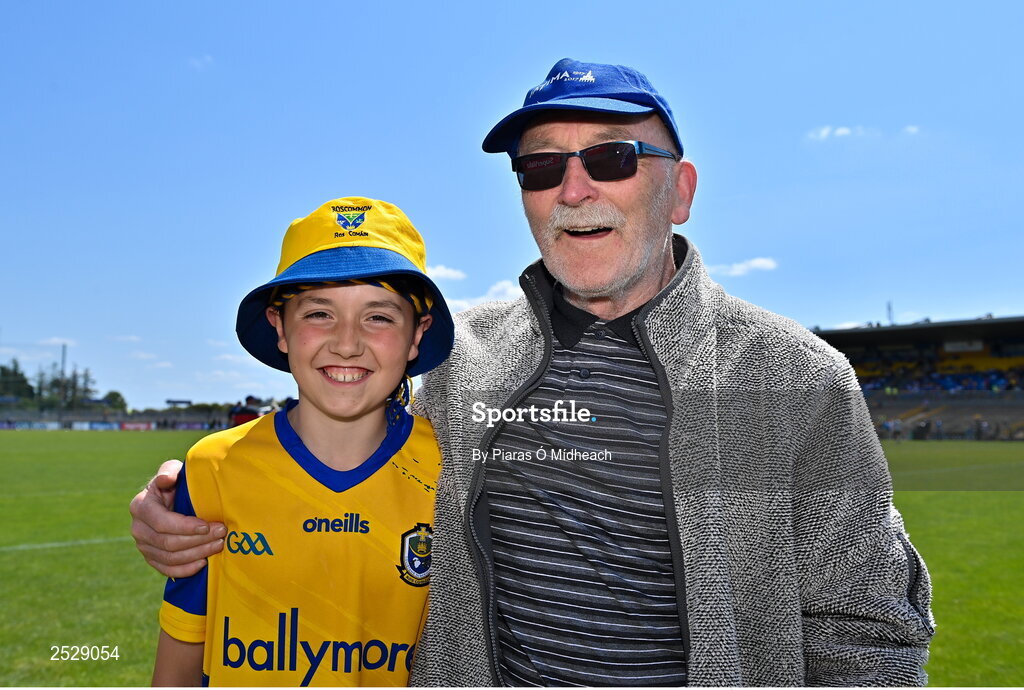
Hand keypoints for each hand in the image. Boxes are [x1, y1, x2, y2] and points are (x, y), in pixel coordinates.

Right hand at [129, 460, 224, 577]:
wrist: (171, 499)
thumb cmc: (175, 483)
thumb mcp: (172, 471)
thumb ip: (169, 471)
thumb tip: (167, 479)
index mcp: (140, 506)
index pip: (162, 522)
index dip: (185, 526)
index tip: (207, 525)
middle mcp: (138, 528)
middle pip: (167, 542)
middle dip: (197, 540)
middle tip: (221, 534)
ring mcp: (143, 545)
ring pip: (169, 557)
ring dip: (197, 554)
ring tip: (218, 545)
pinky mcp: (151, 558)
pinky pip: (167, 569)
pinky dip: (186, 569)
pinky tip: (204, 563)